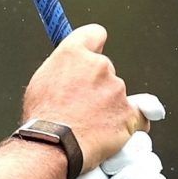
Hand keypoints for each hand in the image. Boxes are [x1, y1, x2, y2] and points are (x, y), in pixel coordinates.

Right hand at [22, 24, 153, 170]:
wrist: (51, 145)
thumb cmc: (41, 118)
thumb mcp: (39, 83)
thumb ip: (60, 68)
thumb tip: (68, 71)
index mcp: (73, 53)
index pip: (95, 33)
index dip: (93, 46)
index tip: (91, 56)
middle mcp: (100, 65)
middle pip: (105, 70)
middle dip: (96, 85)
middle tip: (79, 106)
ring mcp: (117, 89)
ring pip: (117, 94)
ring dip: (108, 106)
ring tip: (87, 125)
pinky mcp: (129, 113)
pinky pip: (138, 116)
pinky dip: (128, 123)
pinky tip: (114, 132)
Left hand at [35, 131, 167, 178]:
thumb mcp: (83, 159)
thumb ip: (101, 137)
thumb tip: (126, 119)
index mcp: (109, 148)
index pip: (130, 128)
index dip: (127, 133)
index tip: (121, 141)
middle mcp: (126, 161)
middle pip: (142, 144)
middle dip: (123, 160)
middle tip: (106, 173)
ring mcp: (141, 178)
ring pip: (151, 163)